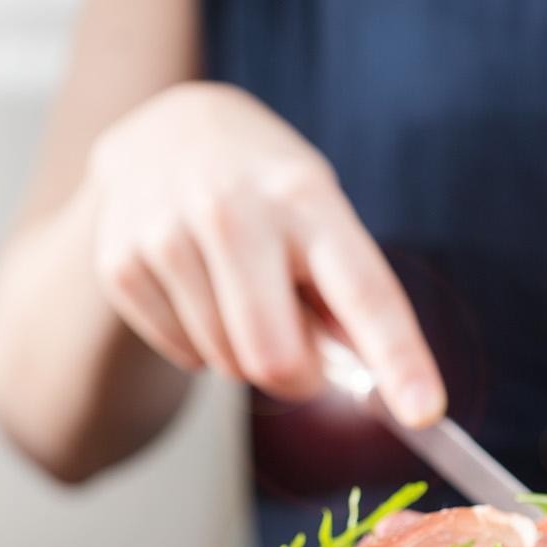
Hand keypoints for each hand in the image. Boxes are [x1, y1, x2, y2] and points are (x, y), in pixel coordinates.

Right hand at [87, 82, 445, 425]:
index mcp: (307, 198)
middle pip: (274, 355)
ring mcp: (168, 232)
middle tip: (300, 360)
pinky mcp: (120, 261)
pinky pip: (181, 355)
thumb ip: (345, 296)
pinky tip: (198, 293)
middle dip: (296, 378)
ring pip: (225, 362)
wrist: (167, 132)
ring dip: (244, 355)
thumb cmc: (267, 191)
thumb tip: (371, 384)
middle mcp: (235, 208)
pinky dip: (198, 345)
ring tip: (239, 296)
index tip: (426, 414)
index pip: (363, 291)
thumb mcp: (319, 216)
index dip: (399, 358)